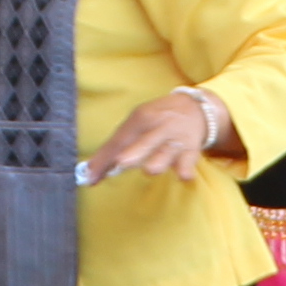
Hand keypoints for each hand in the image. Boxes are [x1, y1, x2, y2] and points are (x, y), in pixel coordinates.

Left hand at [83, 86, 233, 184]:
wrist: (195, 109)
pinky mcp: (191, 150)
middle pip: (142, 142)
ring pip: (165, 153)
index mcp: (141, 118)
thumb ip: (118, 146)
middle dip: (131, 154)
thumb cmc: (159, 120)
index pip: (119, 140)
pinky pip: (187, 163)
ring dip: (157, 162)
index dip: (104, 159)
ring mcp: (175, 138)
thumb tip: (92, 170)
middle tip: (120, 162)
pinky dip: (184, 170)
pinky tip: (182, 176)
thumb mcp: (138, 123)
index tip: (90, 176)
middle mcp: (157, 126)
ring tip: (150, 169)